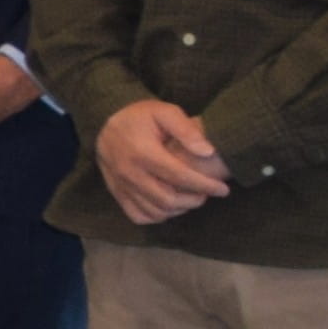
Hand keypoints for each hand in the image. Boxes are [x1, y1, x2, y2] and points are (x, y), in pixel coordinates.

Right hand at [92, 99, 230, 224]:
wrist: (104, 123)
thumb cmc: (139, 116)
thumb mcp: (164, 112)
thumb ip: (186, 130)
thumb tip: (208, 151)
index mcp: (143, 152)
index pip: (179, 176)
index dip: (205, 185)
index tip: (223, 189)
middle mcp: (130, 173)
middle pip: (167, 199)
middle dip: (194, 200)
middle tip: (208, 193)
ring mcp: (121, 186)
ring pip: (154, 211)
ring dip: (179, 210)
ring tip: (191, 198)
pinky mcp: (116, 193)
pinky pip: (138, 215)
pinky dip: (157, 216)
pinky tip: (169, 206)